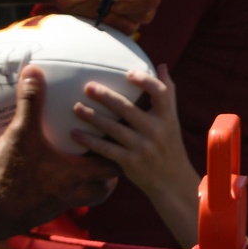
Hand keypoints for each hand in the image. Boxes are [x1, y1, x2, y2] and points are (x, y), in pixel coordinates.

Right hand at [0, 66, 118, 224]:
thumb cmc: (10, 174)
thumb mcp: (21, 133)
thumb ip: (31, 103)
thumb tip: (34, 72)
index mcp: (75, 174)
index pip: (113, 167)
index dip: (120, 153)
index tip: (122, 138)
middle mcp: (73, 193)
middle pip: (105, 189)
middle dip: (110, 172)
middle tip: (107, 153)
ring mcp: (59, 205)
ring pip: (87, 198)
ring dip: (90, 184)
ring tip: (84, 167)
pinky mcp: (43, 212)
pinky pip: (65, 202)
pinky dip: (67, 191)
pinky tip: (53, 178)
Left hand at [68, 65, 199, 246]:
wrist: (173, 182)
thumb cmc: (169, 145)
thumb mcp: (172, 120)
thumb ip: (167, 93)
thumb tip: (161, 66)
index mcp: (167, 117)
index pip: (160, 93)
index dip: (145, 80)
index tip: (128, 73)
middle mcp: (156, 130)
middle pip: (128, 109)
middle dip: (106, 96)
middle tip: (88, 86)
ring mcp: (142, 147)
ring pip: (113, 128)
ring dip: (92, 117)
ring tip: (76, 107)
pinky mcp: (130, 162)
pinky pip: (105, 149)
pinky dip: (89, 141)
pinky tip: (75, 133)